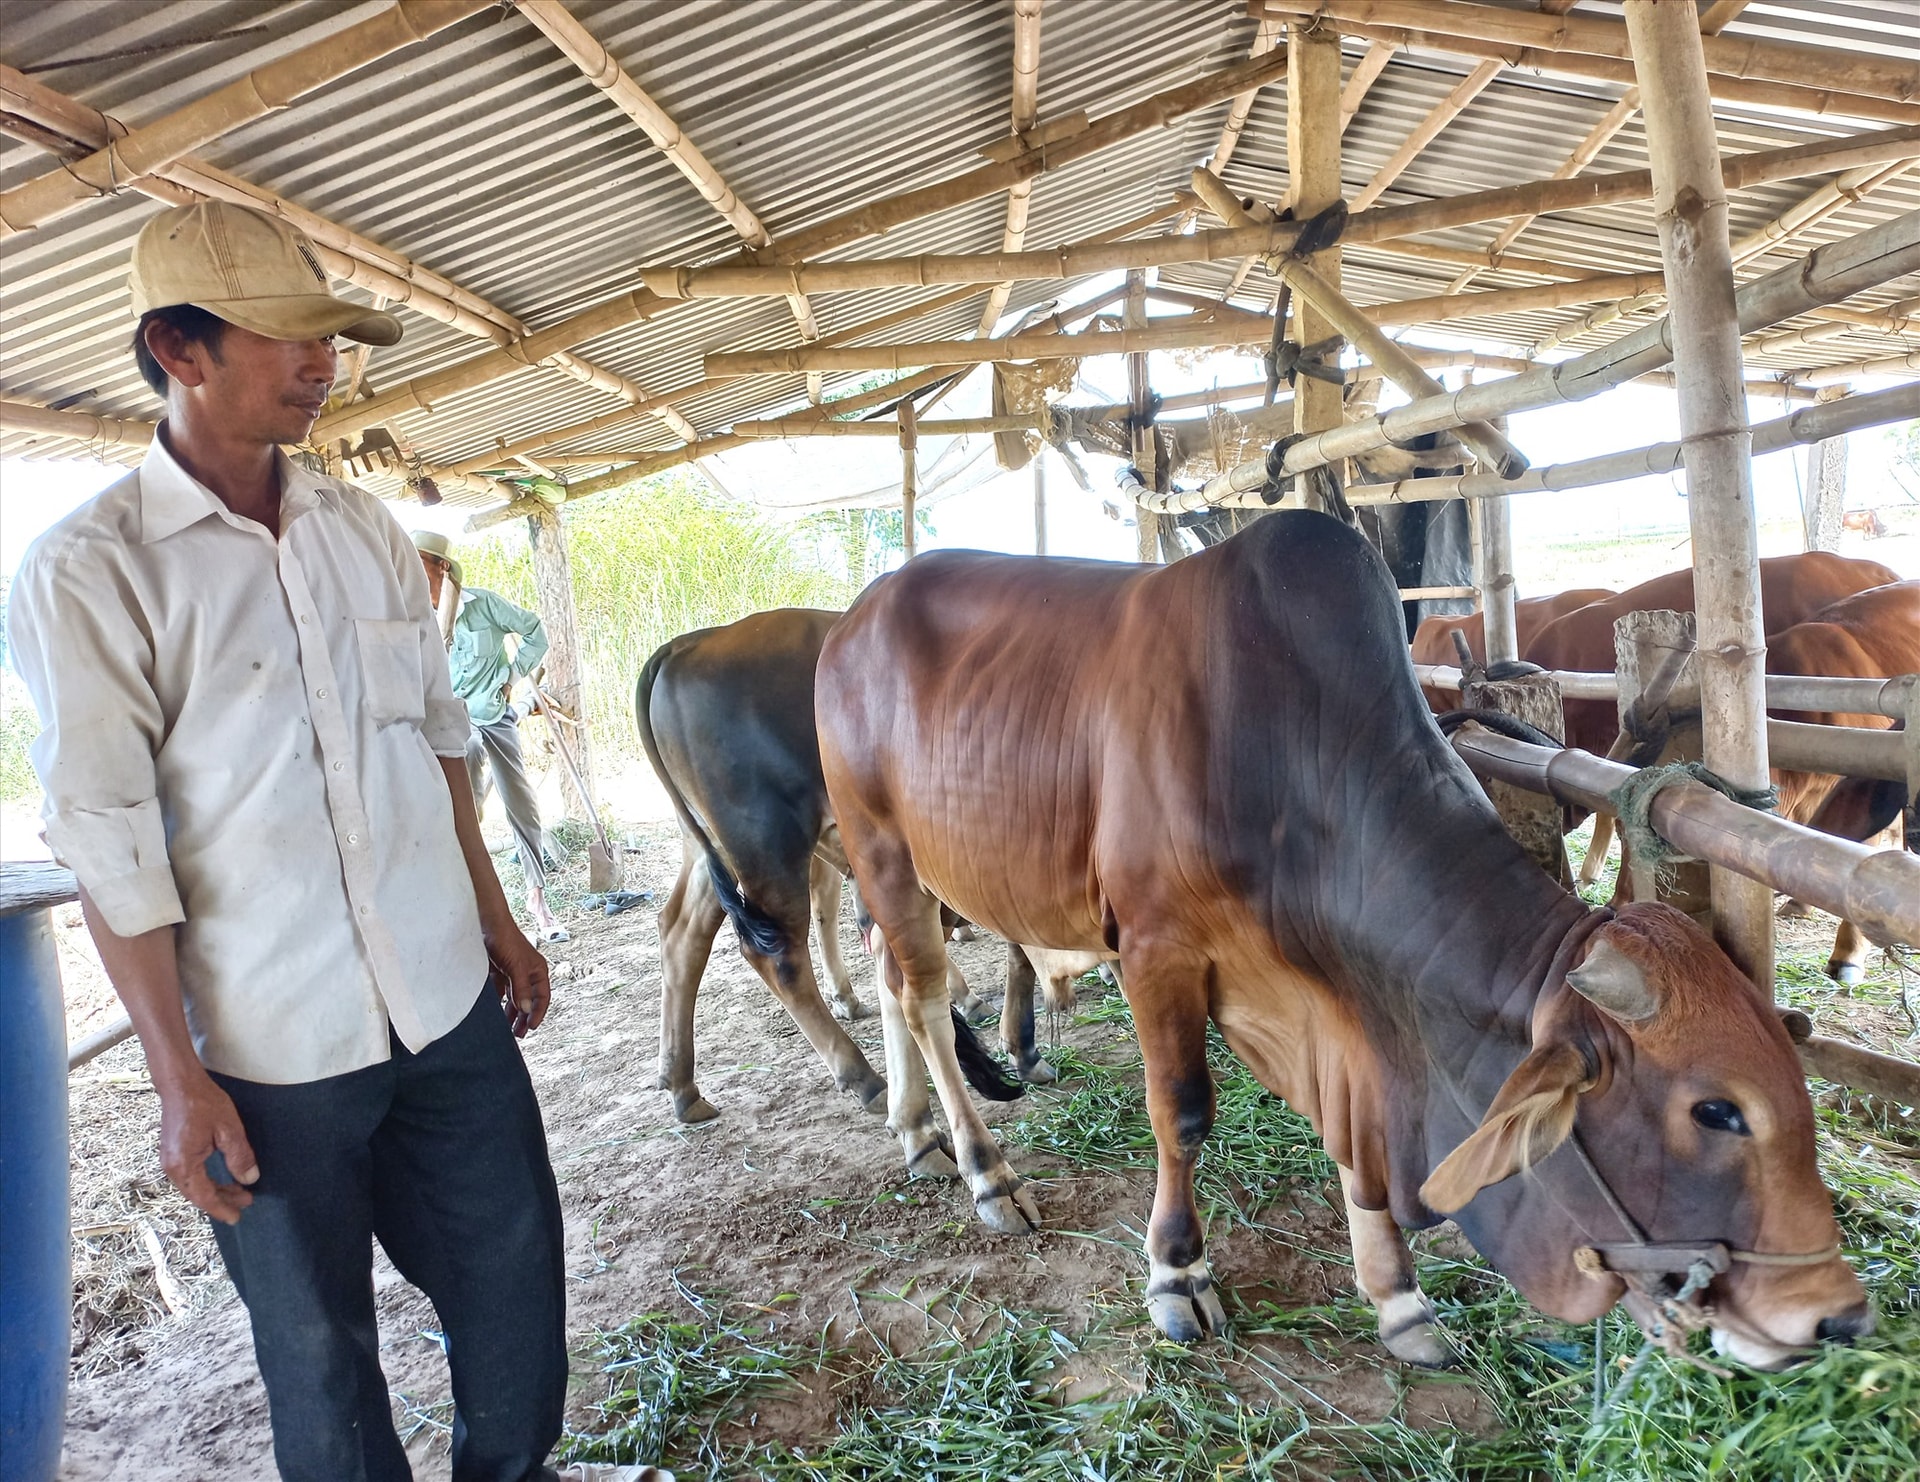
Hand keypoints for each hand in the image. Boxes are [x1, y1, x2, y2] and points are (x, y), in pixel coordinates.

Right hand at [155, 1072, 258, 1223]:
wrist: (180, 1084)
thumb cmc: (204, 1103)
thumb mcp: (229, 1130)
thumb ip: (239, 1157)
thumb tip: (249, 1179)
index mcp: (184, 1165)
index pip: (204, 1197)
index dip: (222, 1208)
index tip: (237, 1217)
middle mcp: (172, 1167)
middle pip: (198, 1194)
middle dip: (222, 1200)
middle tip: (246, 1202)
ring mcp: (169, 1161)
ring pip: (194, 1186)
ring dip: (215, 1190)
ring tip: (239, 1191)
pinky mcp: (172, 1153)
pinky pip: (190, 1176)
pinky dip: (206, 1181)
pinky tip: (222, 1178)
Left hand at [487, 927, 551, 1036]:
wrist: (486, 924)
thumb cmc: (506, 940)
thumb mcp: (516, 967)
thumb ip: (521, 989)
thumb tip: (525, 1010)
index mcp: (537, 971)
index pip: (542, 997)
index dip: (538, 1012)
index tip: (531, 1027)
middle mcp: (527, 973)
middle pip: (528, 1000)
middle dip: (524, 1017)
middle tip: (518, 1034)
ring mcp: (512, 973)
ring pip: (514, 998)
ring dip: (511, 1013)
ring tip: (506, 1028)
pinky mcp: (498, 972)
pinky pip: (501, 992)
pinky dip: (498, 1002)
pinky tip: (494, 1011)